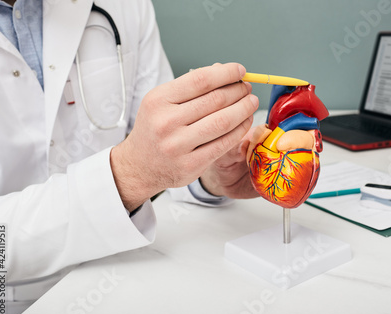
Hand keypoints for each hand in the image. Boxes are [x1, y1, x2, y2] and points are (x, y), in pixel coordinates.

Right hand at [110, 63, 258, 211]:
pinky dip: (239, 130)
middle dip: (238, 91)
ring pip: (223, 122)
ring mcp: (178, 146)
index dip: (226, 73)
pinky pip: (223, 143)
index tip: (240, 71)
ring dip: (243, 109)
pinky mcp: (191, 165)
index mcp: (158, 100)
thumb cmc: (155, 129)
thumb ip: (190, 87)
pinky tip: (245, 122)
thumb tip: (224, 72)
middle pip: (215, 100)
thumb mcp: (162, 102)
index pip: (200, 80)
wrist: (140, 166)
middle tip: (247, 88)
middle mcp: (166, 122)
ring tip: (251, 102)